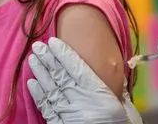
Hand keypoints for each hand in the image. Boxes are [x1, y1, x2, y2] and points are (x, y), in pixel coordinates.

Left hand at [27, 38, 142, 123]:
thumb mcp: (126, 111)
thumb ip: (119, 92)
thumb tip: (116, 77)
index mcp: (99, 96)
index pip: (77, 69)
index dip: (64, 54)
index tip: (53, 41)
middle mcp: (81, 103)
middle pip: (61, 76)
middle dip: (48, 59)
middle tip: (37, 46)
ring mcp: (68, 115)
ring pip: (50, 89)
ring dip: (40, 73)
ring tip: (32, 59)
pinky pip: (46, 108)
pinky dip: (38, 94)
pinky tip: (31, 83)